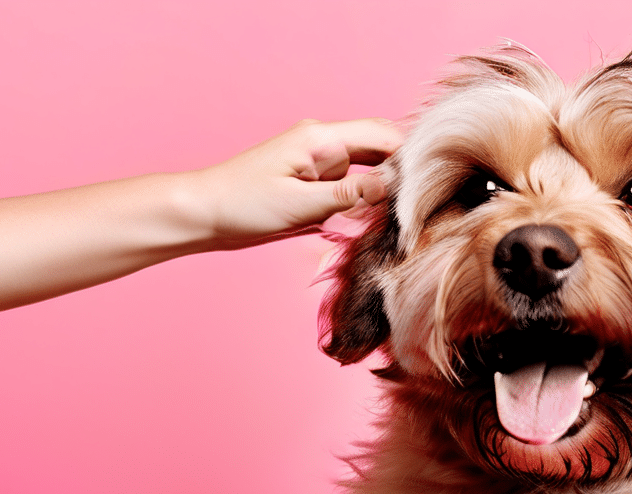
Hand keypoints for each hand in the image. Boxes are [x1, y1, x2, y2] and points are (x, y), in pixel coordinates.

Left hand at [193, 118, 402, 248]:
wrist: (204, 212)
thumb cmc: (243, 205)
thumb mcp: (300, 205)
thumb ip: (347, 194)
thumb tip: (390, 186)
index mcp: (321, 139)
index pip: (383, 135)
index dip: (410, 156)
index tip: (427, 185)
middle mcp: (323, 142)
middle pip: (380, 148)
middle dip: (399, 173)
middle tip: (413, 205)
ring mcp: (318, 160)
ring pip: (367, 169)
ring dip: (378, 191)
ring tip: (388, 218)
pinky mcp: (312, 178)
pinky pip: (349, 183)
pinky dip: (359, 199)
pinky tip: (360, 219)